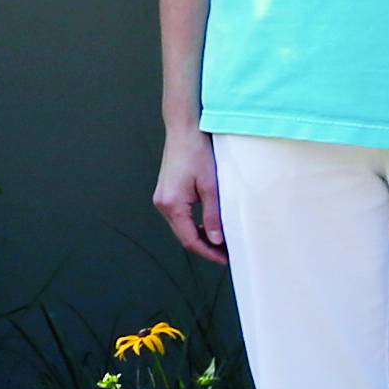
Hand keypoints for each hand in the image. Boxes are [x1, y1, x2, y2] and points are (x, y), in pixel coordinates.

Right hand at [153, 124, 227, 263]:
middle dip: (205, 247)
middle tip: (226, 253)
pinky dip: (193, 225)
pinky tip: (207, 225)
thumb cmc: (196, 152)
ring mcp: (162, 199)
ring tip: (220, 241)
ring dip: (199, 236)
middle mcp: (162, 204)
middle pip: (183, 236)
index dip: (208, 253)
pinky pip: (179, 217)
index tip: (224, 259)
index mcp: (172, 205)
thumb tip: (216, 240)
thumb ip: (213, 215)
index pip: (190, 240)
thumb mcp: (210, 186)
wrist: (183, 130)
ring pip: (181, 228)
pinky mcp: (165, 194)